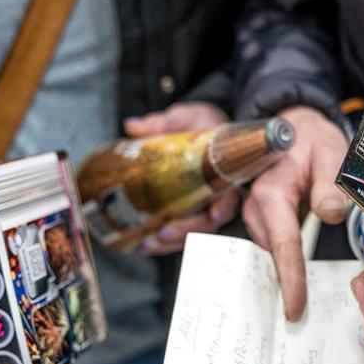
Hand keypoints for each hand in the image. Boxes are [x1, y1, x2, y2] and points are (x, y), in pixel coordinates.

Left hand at [123, 102, 239, 254]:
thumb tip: (132, 126)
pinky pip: (180, 233)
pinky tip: (144, 245)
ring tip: (148, 243)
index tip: (214, 214)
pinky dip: (163, 243)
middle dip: (187, 230)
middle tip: (165, 232)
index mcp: (224, 172)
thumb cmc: (201, 125)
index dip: (224, 206)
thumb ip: (162, 123)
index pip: (231, 194)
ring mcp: (202, 207)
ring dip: (172, 243)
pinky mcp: (188, 214)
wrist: (203, 131)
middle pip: (209, 222)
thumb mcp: (185, 118)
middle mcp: (217, 195)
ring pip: (193, 233)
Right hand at [242, 105, 348, 320]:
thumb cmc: (312, 140)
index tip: (294, 309)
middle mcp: (257, 209)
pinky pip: (275, 250)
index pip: (284, 244)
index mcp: (272, 193)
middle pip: (274, 257)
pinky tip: (299, 284)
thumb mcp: (330, 153)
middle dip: (287, 287)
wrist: (293, 128)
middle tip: (302, 322)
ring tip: (302, 307)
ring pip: (273, 256)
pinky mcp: (263, 224)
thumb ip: (331, 184)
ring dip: (286, 277)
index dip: (290, 279)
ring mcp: (257, 218)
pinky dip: (286, 265)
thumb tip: (332, 214)